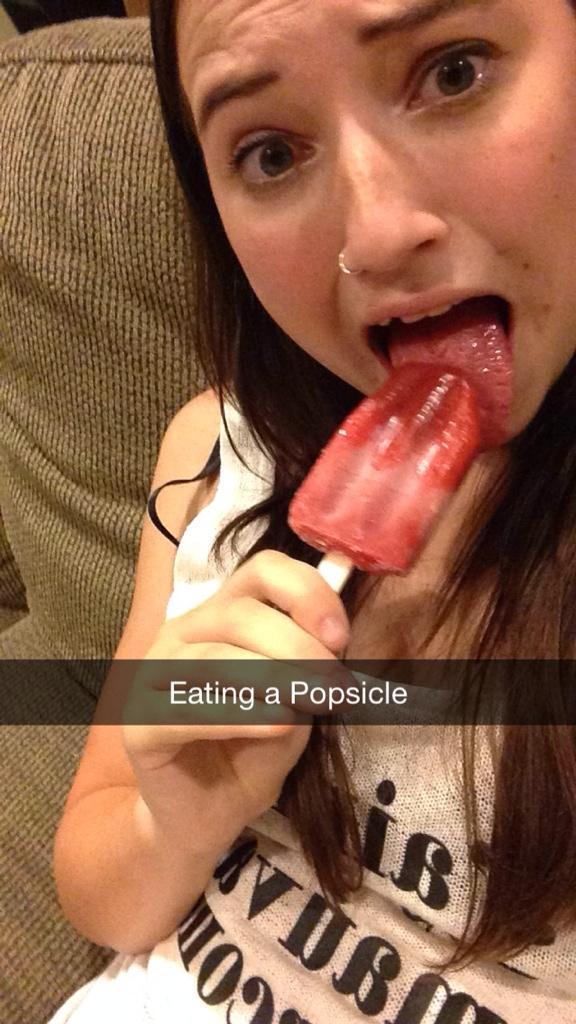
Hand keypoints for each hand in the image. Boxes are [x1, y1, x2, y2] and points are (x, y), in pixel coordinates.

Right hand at [122, 551, 349, 857]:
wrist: (208, 818)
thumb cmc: (252, 751)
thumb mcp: (296, 701)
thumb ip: (308, 666)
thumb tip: (331, 638)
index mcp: (222, 615)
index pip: (261, 571)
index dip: (306, 592)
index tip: (341, 637)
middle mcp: (183, 633)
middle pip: (240, 613)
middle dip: (298, 647)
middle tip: (335, 687)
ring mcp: (152, 676)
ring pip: (215, 657)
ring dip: (276, 679)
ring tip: (313, 705)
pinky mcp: (140, 725)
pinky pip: (188, 710)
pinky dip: (240, 714)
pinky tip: (276, 725)